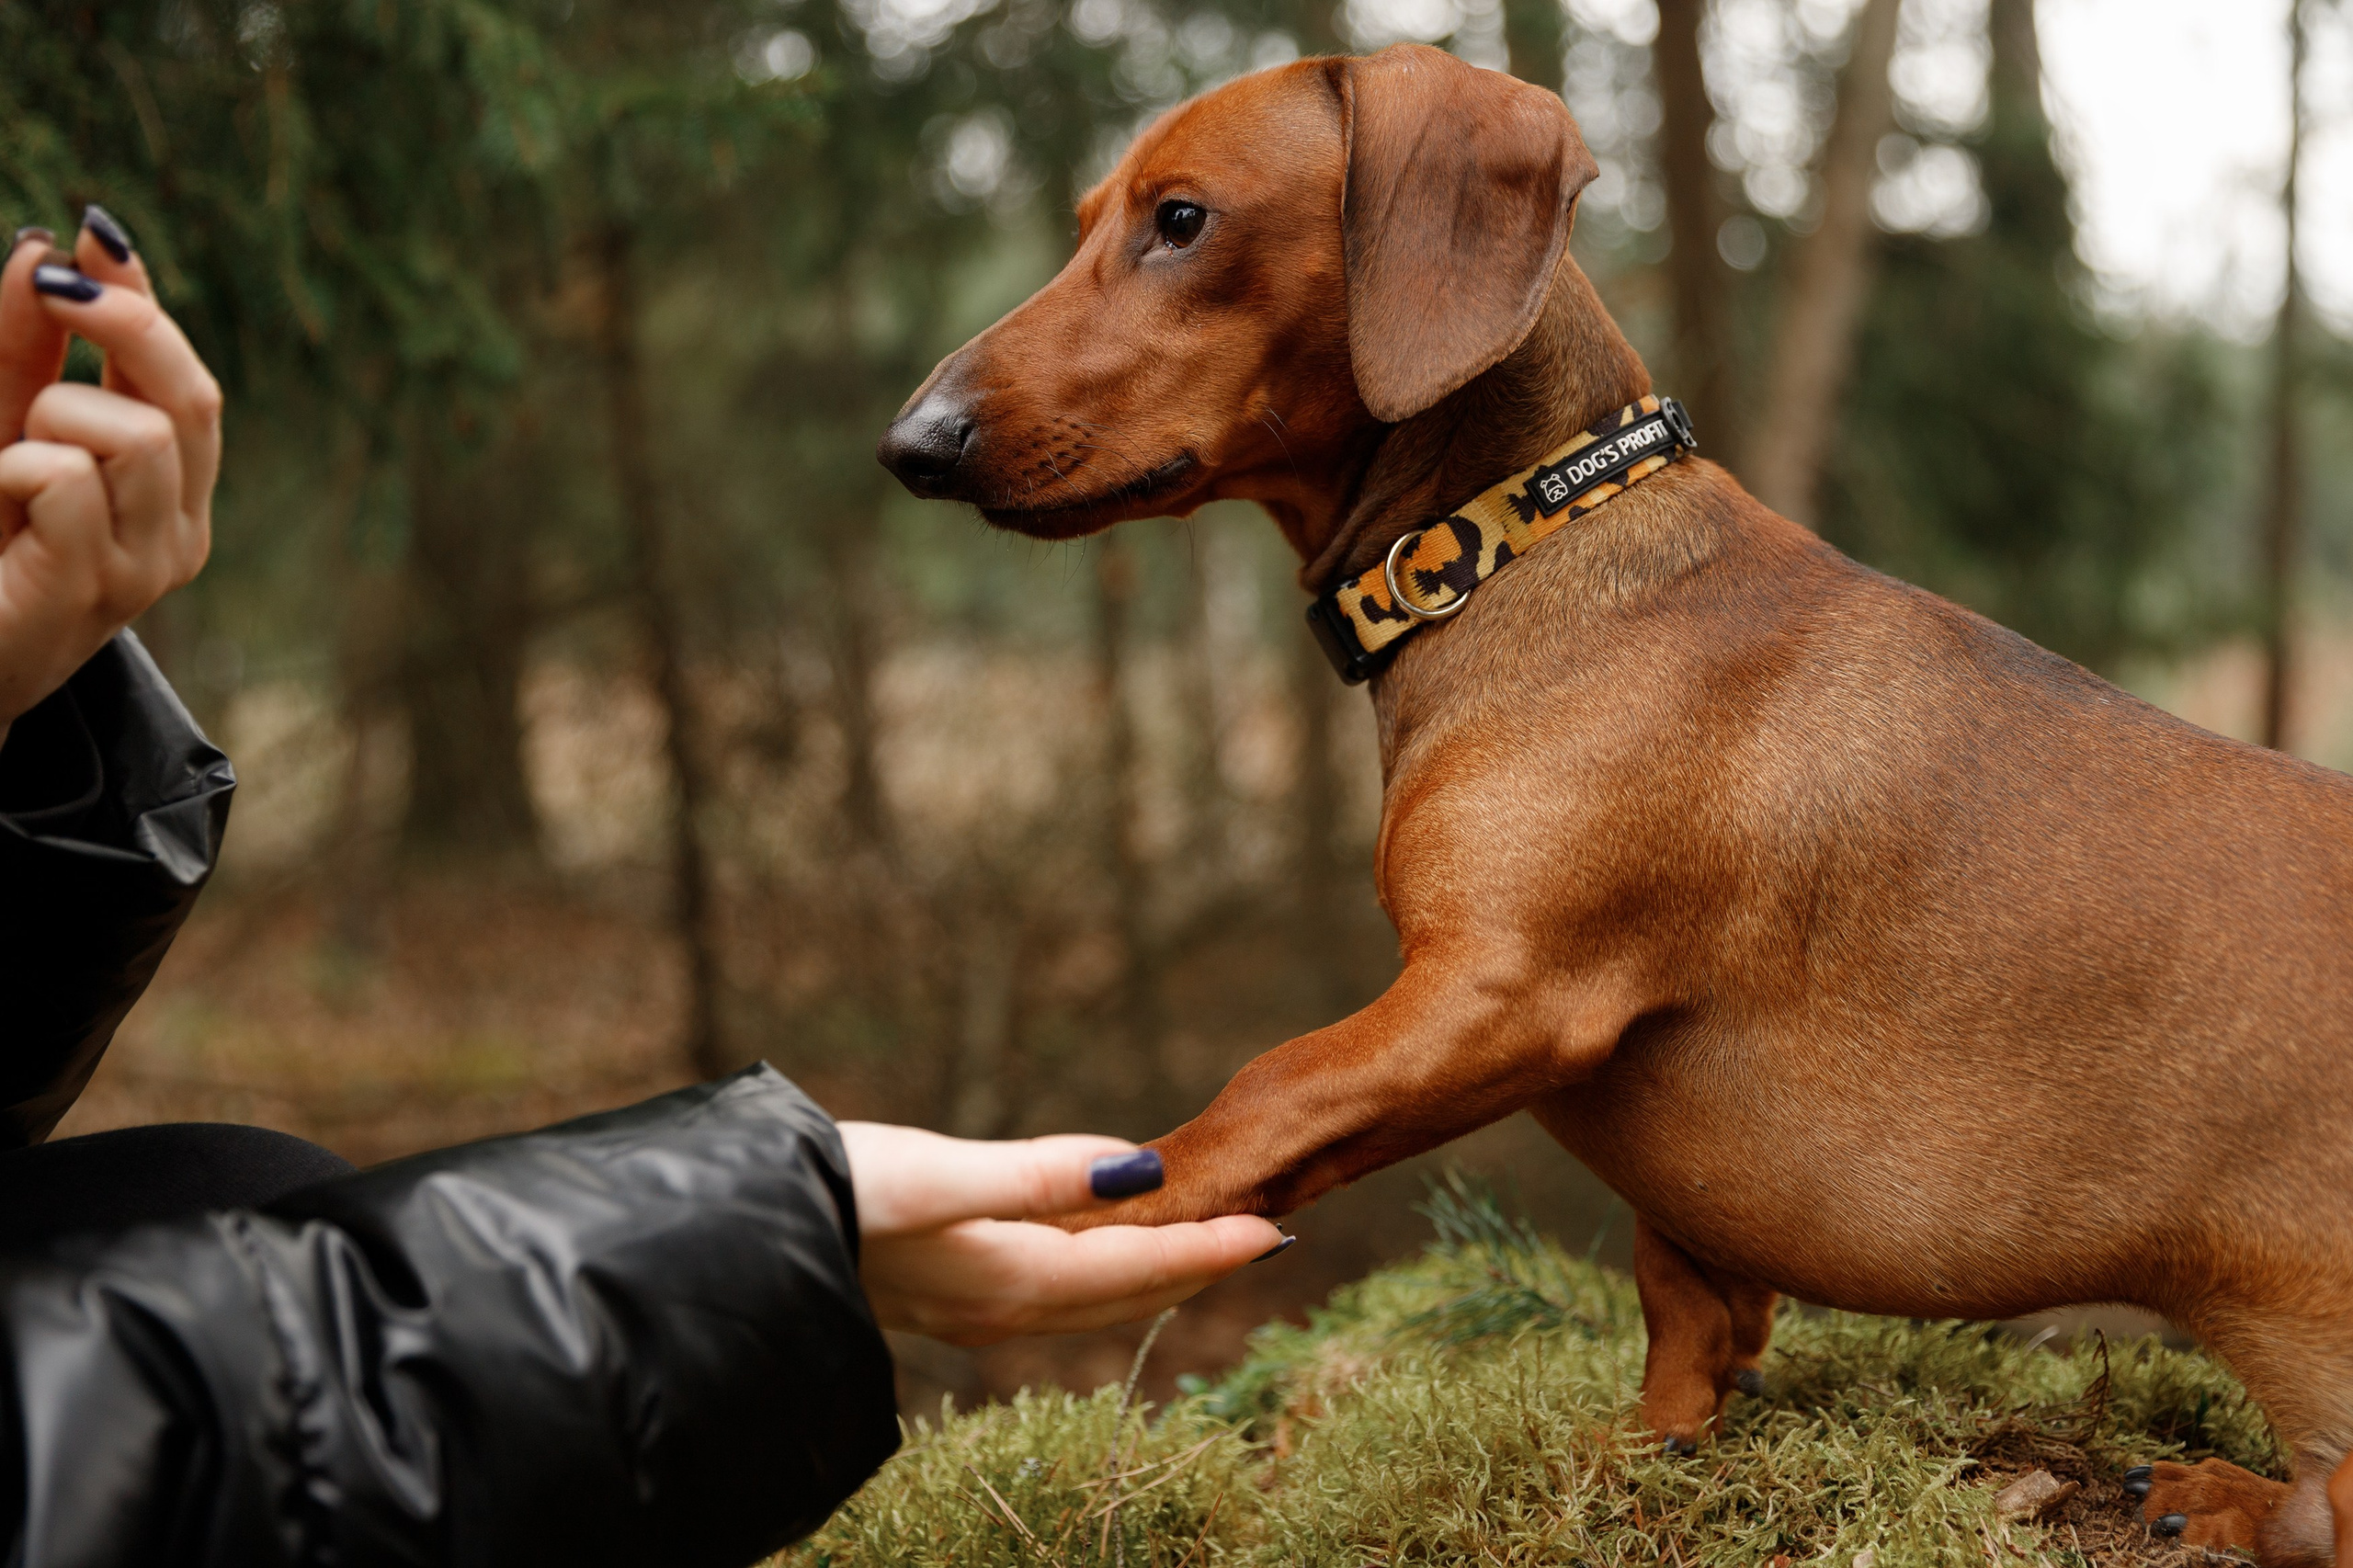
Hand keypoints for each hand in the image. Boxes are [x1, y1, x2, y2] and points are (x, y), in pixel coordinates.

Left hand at [0, 210, 219, 728]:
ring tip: (10, 463)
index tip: (94, 234)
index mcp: (170, 491)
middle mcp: (177, 530)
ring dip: (52, 417)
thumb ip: (26, 339)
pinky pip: (66, 479)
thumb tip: (49, 246)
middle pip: (191, 397)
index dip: (148, 301)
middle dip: (125, 324)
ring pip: (137, 435)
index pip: (190, 381)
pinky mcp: (90, 589)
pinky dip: (16, 469)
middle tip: (48, 289)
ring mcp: (145, 569)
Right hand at [838, 1122, 1282, 1345]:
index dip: (1208, 1252)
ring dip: (1151, 1274)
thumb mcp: (935, 1173)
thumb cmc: (830, 1194)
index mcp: (1010, 1280)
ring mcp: (971, 1309)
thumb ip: (1036, 1175)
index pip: (1136, 1269)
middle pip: (1124, 1294)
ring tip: (1199, 1248)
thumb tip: (1135, 1167)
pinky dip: (1098, 1272)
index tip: (1269, 1234)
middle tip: (1259, 1243)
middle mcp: (1001, 1307)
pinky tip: (1098, 1248)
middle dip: (1195, 1269)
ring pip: (1089, 1299)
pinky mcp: (945, 1294)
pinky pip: (1052, 1292)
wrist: (737, 1236)